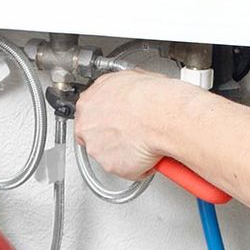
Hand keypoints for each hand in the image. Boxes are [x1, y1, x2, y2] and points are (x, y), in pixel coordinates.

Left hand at [74, 69, 190, 179]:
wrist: (161, 116)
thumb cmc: (151, 97)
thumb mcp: (132, 78)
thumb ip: (120, 91)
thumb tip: (130, 91)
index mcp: (89, 102)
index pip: (88, 116)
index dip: (104, 121)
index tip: (116, 122)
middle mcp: (87, 126)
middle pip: (93, 137)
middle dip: (111, 138)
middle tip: (131, 135)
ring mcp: (96, 148)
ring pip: (108, 155)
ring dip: (124, 153)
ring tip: (144, 144)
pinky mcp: (110, 166)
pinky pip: (124, 170)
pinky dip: (138, 166)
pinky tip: (149, 154)